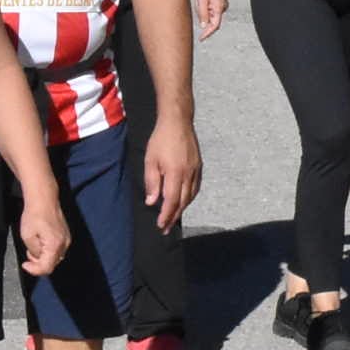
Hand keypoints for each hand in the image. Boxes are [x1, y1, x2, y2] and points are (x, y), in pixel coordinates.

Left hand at [16, 195, 69, 275]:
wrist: (44, 199)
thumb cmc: (34, 215)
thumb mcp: (27, 236)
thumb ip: (34, 251)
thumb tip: (37, 256)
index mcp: (55, 245)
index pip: (47, 268)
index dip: (34, 270)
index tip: (25, 265)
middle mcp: (64, 244)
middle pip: (52, 264)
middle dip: (38, 263)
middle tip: (28, 254)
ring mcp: (67, 239)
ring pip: (55, 257)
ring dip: (44, 257)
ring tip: (33, 246)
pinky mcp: (66, 235)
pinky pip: (58, 249)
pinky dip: (49, 250)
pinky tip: (41, 242)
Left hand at [142, 117, 202, 232]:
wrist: (178, 122)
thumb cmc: (161, 139)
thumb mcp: (150, 160)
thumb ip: (152, 182)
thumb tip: (152, 202)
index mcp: (175, 173)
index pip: (171, 200)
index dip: (166, 215)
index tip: (161, 225)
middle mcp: (188, 174)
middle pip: (183, 201)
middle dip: (174, 216)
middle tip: (166, 227)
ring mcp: (196, 170)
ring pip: (191, 196)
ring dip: (182, 208)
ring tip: (173, 216)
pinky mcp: (199, 166)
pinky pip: (195, 187)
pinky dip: (189, 198)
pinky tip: (183, 200)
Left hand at [195, 0, 227, 39]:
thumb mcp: (201, 1)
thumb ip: (202, 15)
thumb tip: (203, 25)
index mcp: (219, 8)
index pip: (214, 26)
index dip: (207, 33)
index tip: (201, 38)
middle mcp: (223, 7)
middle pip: (212, 20)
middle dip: (204, 19)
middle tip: (197, 8)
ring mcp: (222, 4)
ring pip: (211, 14)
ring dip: (204, 11)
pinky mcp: (220, 0)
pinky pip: (212, 8)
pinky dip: (206, 7)